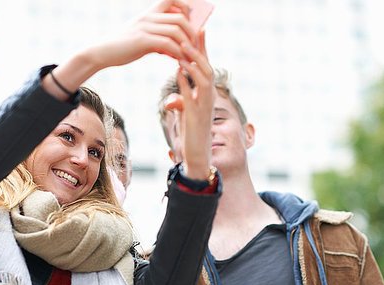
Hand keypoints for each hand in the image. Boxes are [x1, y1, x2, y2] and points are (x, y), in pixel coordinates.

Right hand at [90, 0, 196, 67]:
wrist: (102, 52)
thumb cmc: (122, 47)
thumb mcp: (141, 38)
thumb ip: (157, 38)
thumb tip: (174, 47)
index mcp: (149, 13)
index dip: (186, 7)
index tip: (190, 22)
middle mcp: (149, 17)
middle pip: (180, 17)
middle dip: (192, 32)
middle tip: (194, 46)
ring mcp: (145, 27)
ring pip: (176, 30)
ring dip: (186, 44)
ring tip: (189, 56)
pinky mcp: (142, 40)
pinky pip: (167, 44)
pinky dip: (177, 53)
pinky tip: (179, 61)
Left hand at [176, 31, 214, 179]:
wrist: (197, 155)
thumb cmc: (191, 135)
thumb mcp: (185, 115)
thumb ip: (182, 102)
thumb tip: (174, 95)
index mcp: (207, 96)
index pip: (206, 67)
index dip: (203, 49)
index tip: (199, 31)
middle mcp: (208, 99)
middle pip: (208, 68)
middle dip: (201, 50)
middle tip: (193, 33)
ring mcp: (203, 107)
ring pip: (204, 79)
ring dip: (194, 63)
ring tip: (184, 48)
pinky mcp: (195, 116)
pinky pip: (191, 94)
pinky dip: (184, 82)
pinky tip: (177, 71)